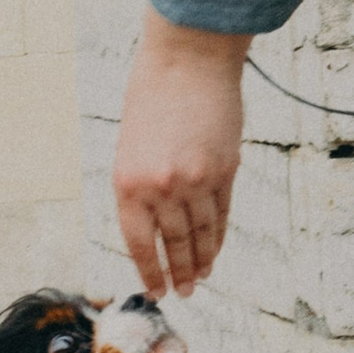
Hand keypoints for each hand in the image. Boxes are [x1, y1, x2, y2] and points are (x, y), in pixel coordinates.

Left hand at [115, 11, 247, 294]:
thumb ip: (141, 185)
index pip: (139, 243)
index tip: (156, 290)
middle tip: (183, 293)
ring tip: (200, 279)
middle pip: (174, 243)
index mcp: (128, 182)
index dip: (150, 271)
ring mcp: (197, 180)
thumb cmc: (153, 96)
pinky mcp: (225, 170)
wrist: (188, 59)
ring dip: (201, 261)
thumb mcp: (131, 145)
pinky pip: (222, 213)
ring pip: (201, 234)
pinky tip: (216, 251)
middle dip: (178, 272)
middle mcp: (162, 187)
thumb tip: (156, 223)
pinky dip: (219, 236)